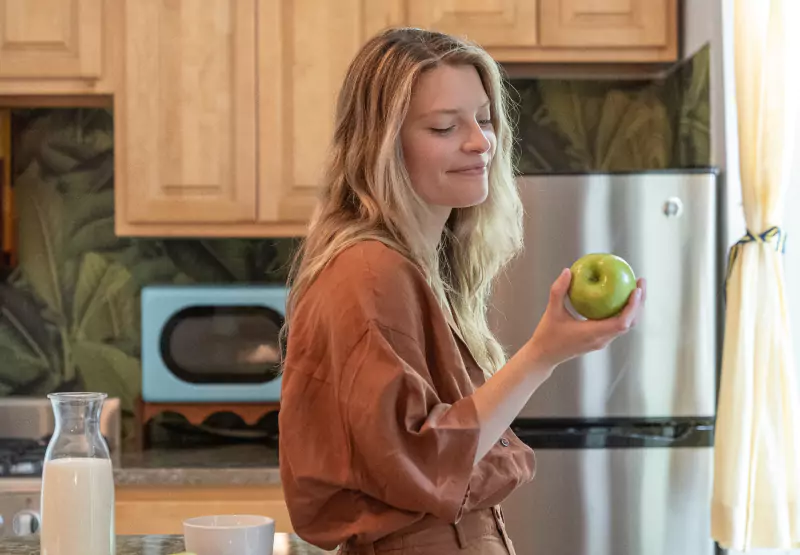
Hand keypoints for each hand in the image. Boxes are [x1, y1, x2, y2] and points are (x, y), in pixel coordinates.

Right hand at [524, 268, 646, 368]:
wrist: (544, 355)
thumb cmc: (547, 335)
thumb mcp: (551, 311)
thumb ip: (558, 291)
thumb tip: (567, 271)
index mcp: (593, 333)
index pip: (622, 322)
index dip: (633, 307)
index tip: (637, 290)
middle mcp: (602, 339)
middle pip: (630, 323)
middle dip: (639, 303)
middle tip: (640, 282)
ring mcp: (602, 341)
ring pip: (626, 325)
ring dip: (634, 308)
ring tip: (636, 288)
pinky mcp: (599, 340)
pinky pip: (617, 325)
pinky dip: (624, 312)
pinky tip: (619, 297)